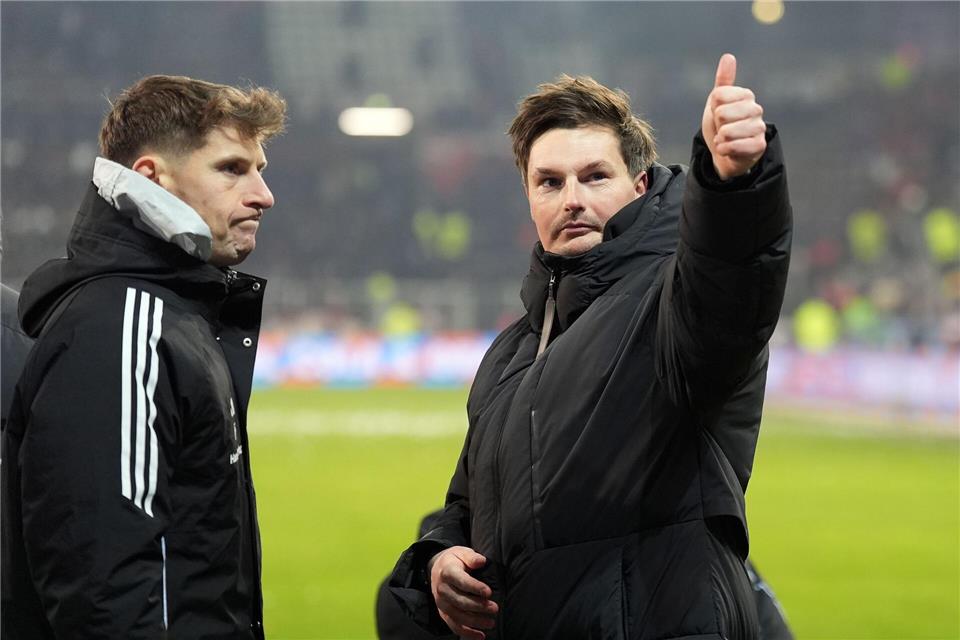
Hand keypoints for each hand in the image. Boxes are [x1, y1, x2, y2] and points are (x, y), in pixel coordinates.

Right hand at [429, 546, 498, 638]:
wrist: (436, 568)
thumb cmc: (454, 560)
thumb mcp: (462, 552)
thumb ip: (472, 557)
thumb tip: (482, 561)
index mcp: (447, 572)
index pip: (461, 581)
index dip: (475, 587)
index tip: (488, 592)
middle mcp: (442, 589)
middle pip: (460, 601)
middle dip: (478, 606)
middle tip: (495, 608)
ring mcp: (441, 603)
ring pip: (457, 616)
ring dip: (475, 622)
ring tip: (491, 622)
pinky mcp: (443, 613)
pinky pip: (453, 625)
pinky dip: (466, 633)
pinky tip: (480, 636)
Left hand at [701, 53, 766, 179]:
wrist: (725, 152)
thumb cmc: (722, 125)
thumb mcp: (717, 102)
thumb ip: (723, 81)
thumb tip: (728, 57)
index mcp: (746, 95)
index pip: (718, 95)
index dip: (713, 108)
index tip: (718, 114)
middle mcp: (756, 109)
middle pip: (722, 114)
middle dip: (716, 125)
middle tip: (722, 129)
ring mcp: (759, 127)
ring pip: (728, 131)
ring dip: (720, 139)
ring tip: (725, 139)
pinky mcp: (759, 145)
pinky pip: (736, 146)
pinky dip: (725, 150)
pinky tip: (727, 149)